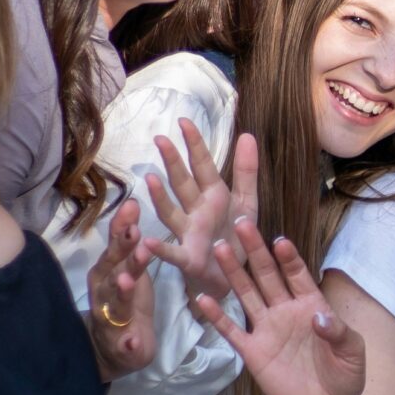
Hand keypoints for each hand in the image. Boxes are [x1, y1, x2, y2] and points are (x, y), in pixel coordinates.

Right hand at [85, 199, 158, 381]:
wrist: (115, 347)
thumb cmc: (123, 297)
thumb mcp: (126, 265)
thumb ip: (125, 239)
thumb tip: (131, 202)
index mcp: (107, 271)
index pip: (115, 246)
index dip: (122, 228)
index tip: (133, 207)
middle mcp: (104, 291)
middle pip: (113, 270)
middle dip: (123, 254)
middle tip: (137, 237)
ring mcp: (110, 318)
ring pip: (116, 303)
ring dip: (121, 292)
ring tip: (127, 281)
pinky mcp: (121, 344)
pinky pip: (124, 344)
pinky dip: (128, 343)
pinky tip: (132, 341)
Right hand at [143, 118, 242, 303]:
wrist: (234, 274)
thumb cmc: (235, 233)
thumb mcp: (247, 201)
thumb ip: (247, 171)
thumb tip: (247, 134)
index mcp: (213, 195)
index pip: (203, 165)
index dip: (195, 144)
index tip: (184, 120)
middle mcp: (196, 211)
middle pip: (183, 183)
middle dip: (173, 162)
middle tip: (160, 139)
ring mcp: (189, 233)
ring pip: (171, 212)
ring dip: (160, 197)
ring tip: (151, 179)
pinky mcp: (188, 258)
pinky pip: (172, 252)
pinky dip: (160, 248)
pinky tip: (148, 240)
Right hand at [191, 220, 364, 394]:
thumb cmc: (345, 377)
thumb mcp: (353, 353)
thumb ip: (338, 332)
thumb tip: (319, 317)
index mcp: (312, 305)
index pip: (298, 274)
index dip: (289, 258)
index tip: (280, 241)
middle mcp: (286, 310)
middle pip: (268, 275)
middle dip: (256, 250)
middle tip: (242, 223)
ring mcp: (268, 329)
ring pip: (248, 294)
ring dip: (234, 272)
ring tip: (219, 248)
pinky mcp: (253, 352)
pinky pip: (232, 330)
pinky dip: (218, 315)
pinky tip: (203, 298)